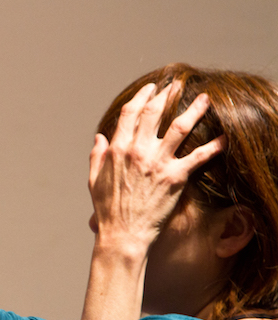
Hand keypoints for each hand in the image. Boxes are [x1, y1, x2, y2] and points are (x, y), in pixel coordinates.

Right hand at [89, 81, 225, 250]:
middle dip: (167, 94)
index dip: (141, 96)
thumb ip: (97, 155)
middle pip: (155, 112)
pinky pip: (199, 156)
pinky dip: (214, 145)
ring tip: (205, 99)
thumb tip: (100, 137)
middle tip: (176, 85)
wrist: (123, 234)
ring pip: (180, 127)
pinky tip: (225, 136)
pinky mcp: (175, 176)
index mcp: (117, 149)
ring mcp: (158, 162)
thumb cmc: (107, 210)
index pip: (130, 113)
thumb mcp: (94, 180)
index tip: (150, 89)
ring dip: (195, 110)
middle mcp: (138, 151)